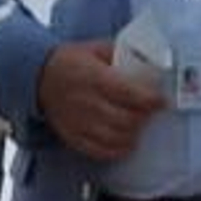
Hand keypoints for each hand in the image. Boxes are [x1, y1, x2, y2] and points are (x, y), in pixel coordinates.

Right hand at [37, 41, 167, 163]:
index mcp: (95, 78)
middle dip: (144, 118)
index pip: (130, 94)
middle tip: (149, 113)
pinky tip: (125, 142)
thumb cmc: (71, 61)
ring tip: (137, 126)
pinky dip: (118, 150)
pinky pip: (101, 151)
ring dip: (133, 135)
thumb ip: (120, 55)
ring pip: (117, 138)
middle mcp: (88, 103)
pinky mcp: (74, 137)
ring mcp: (80, 123)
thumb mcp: (95, 49)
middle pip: (126, 120)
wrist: (39, 77)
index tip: (161, 101)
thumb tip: (148, 63)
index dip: (151, 100)